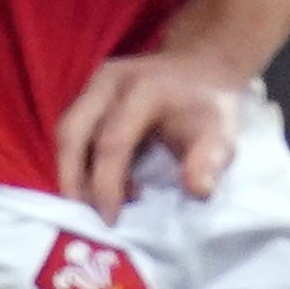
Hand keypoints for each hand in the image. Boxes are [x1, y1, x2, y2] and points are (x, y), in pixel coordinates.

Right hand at [55, 44, 246, 217]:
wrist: (202, 68)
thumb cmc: (210, 106)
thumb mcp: (222, 133)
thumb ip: (209, 162)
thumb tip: (196, 191)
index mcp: (144, 89)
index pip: (112, 142)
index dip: (107, 184)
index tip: (111, 220)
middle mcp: (111, 80)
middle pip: (72, 132)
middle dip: (73, 179)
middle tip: (85, 216)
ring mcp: (95, 82)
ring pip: (66, 131)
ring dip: (73, 171)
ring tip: (96, 202)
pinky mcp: (88, 91)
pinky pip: (72, 128)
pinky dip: (79, 159)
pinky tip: (101, 182)